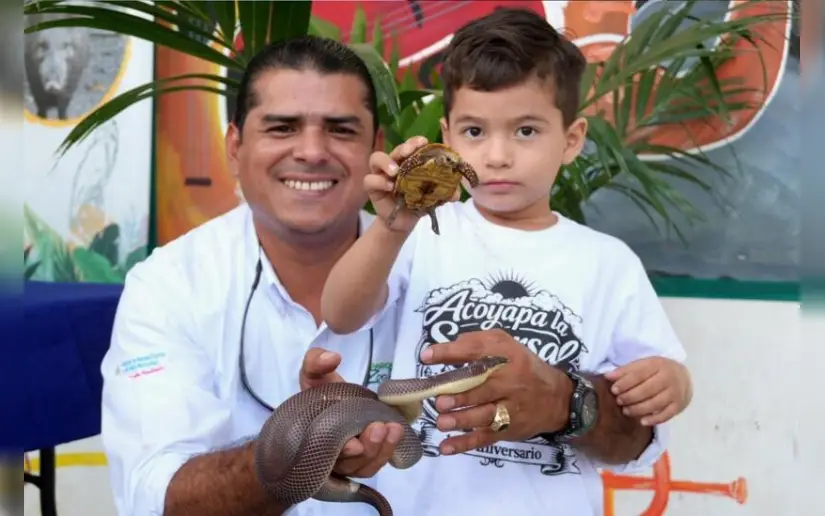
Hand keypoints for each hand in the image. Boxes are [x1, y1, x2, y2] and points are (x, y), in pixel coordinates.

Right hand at [299, 348, 403, 477]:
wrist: (335, 399)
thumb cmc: (320, 388)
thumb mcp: (314, 372)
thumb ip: (316, 363)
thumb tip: (332, 357)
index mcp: (314, 439)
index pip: (325, 455)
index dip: (341, 453)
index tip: (354, 443)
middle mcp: (331, 456)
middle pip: (350, 464)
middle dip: (367, 449)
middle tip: (378, 427)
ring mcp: (350, 460)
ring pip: (366, 466)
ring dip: (382, 450)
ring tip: (394, 428)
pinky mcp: (367, 456)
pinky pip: (377, 462)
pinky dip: (388, 450)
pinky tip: (397, 432)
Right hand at [366, 136, 460, 232]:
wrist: (405, 222)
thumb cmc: (419, 203)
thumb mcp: (435, 197)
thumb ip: (446, 192)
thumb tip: (457, 194)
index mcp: (410, 162)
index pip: (411, 147)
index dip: (415, 142)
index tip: (424, 142)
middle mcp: (395, 165)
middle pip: (395, 149)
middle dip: (403, 148)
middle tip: (410, 152)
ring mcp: (382, 175)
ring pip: (376, 159)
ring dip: (385, 162)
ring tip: (395, 171)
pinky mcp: (373, 188)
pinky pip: (370, 180)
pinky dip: (378, 181)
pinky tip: (389, 187)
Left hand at [419, 329, 572, 454]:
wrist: (556, 398)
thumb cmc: (522, 367)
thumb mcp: (505, 345)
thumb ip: (477, 342)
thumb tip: (445, 349)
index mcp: (505, 357)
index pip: (476, 351)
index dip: (451, 353)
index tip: (427, 357)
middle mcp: (508, 382)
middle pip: (483, 389)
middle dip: (461, 396)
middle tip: (440, 400)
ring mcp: (508, 409)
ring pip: (485, 416)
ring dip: (462, 420)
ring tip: (442, 422)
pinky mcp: (507, 430)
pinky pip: (485, 438)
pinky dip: (465, 444)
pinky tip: (446, 447)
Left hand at [605, 357, 691, 425]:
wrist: (682, 377)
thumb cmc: (656, 371)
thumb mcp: (643, 364)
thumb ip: (626, 370)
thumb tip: (607, 376)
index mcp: (657, 364)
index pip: (639, 374)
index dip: (625, 383)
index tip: (613, 389)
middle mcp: (668, 378)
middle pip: (647, 389)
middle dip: (630, 396)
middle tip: (619, 401)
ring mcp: (675, 393)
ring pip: (655, 403)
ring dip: (638, 409)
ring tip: (626, 411)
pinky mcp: (678, 406)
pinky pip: (666, 415)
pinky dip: (653, 419)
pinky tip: (642, 421)